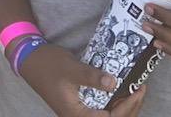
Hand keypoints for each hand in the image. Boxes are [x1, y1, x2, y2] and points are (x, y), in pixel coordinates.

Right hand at [19, 43, 145, 115]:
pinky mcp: (79, 103)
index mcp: (77, 114)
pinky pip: (102, 107)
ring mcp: (79, 111)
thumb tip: (114, 83)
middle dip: (130, 107)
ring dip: (124, 105)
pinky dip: (114, 100)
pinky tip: (120, 88)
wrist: (29, 59)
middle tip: (141, 89)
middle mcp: (79, 116)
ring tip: (134, 89)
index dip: (128, 106)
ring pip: (108, 115)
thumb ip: (92, 77)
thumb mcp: (71, 69)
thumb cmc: (48, 64)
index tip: (139, 90)